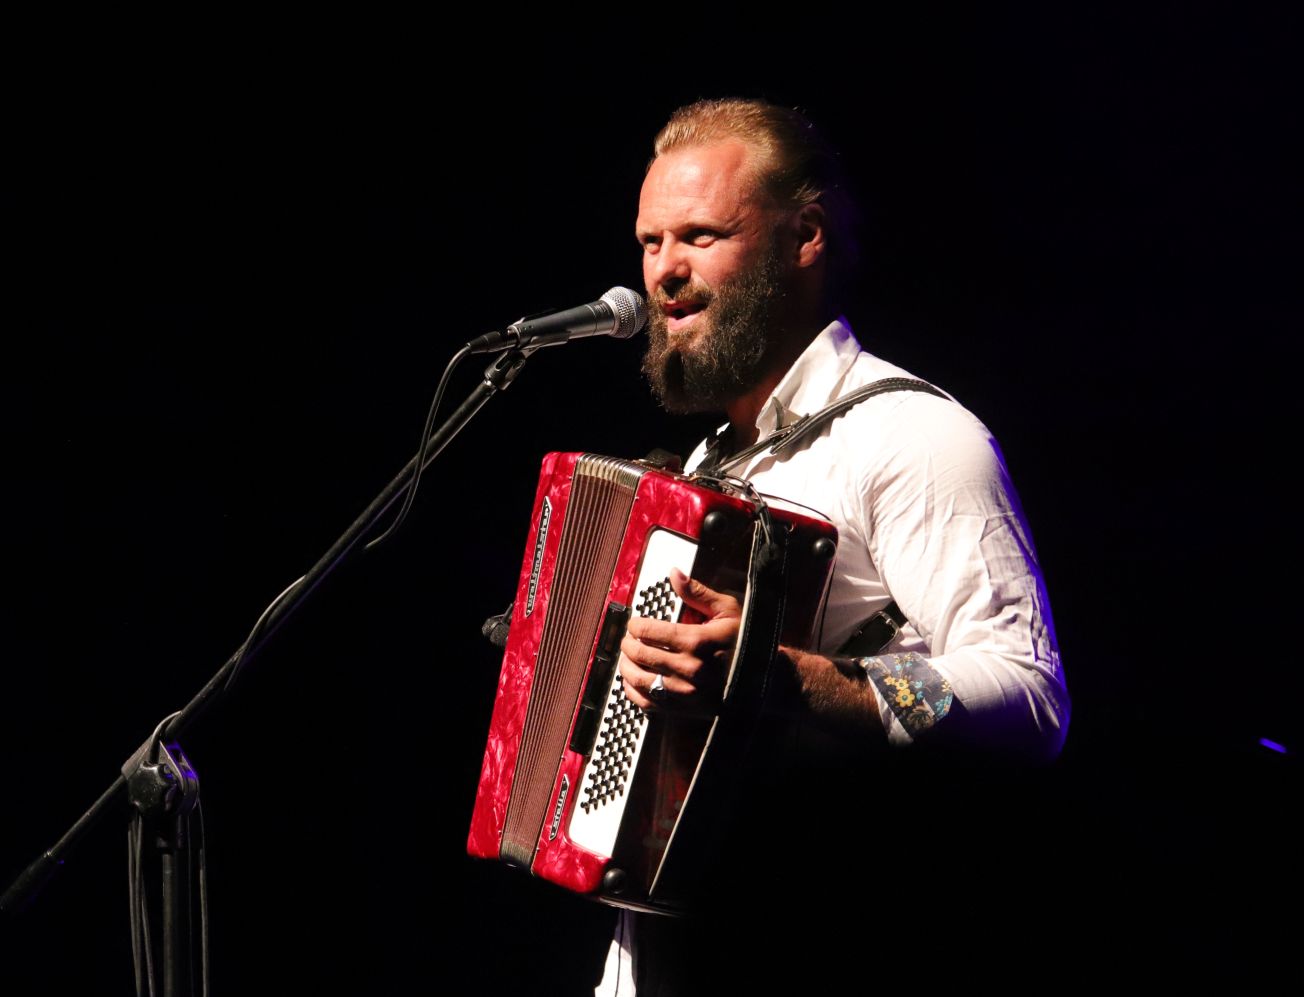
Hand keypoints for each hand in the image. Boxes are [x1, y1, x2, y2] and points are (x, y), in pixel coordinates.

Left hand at [619, 568, 741, 712]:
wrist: (764, 679)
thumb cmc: (745, 641)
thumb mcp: (726, 611)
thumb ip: (697, 593)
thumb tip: (674, 573)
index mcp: (696, 641)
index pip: (649, 632)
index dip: (635, 625)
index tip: (635, 623)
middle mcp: (688, 668)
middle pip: (640, 654)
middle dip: (628, 643)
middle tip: (629, 638)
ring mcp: (684, 691)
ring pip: (638, 679)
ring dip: (626, 666)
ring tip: (628, 657)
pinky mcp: (684, 708)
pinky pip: (647, 703)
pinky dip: (633, 691)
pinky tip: (633, 681)